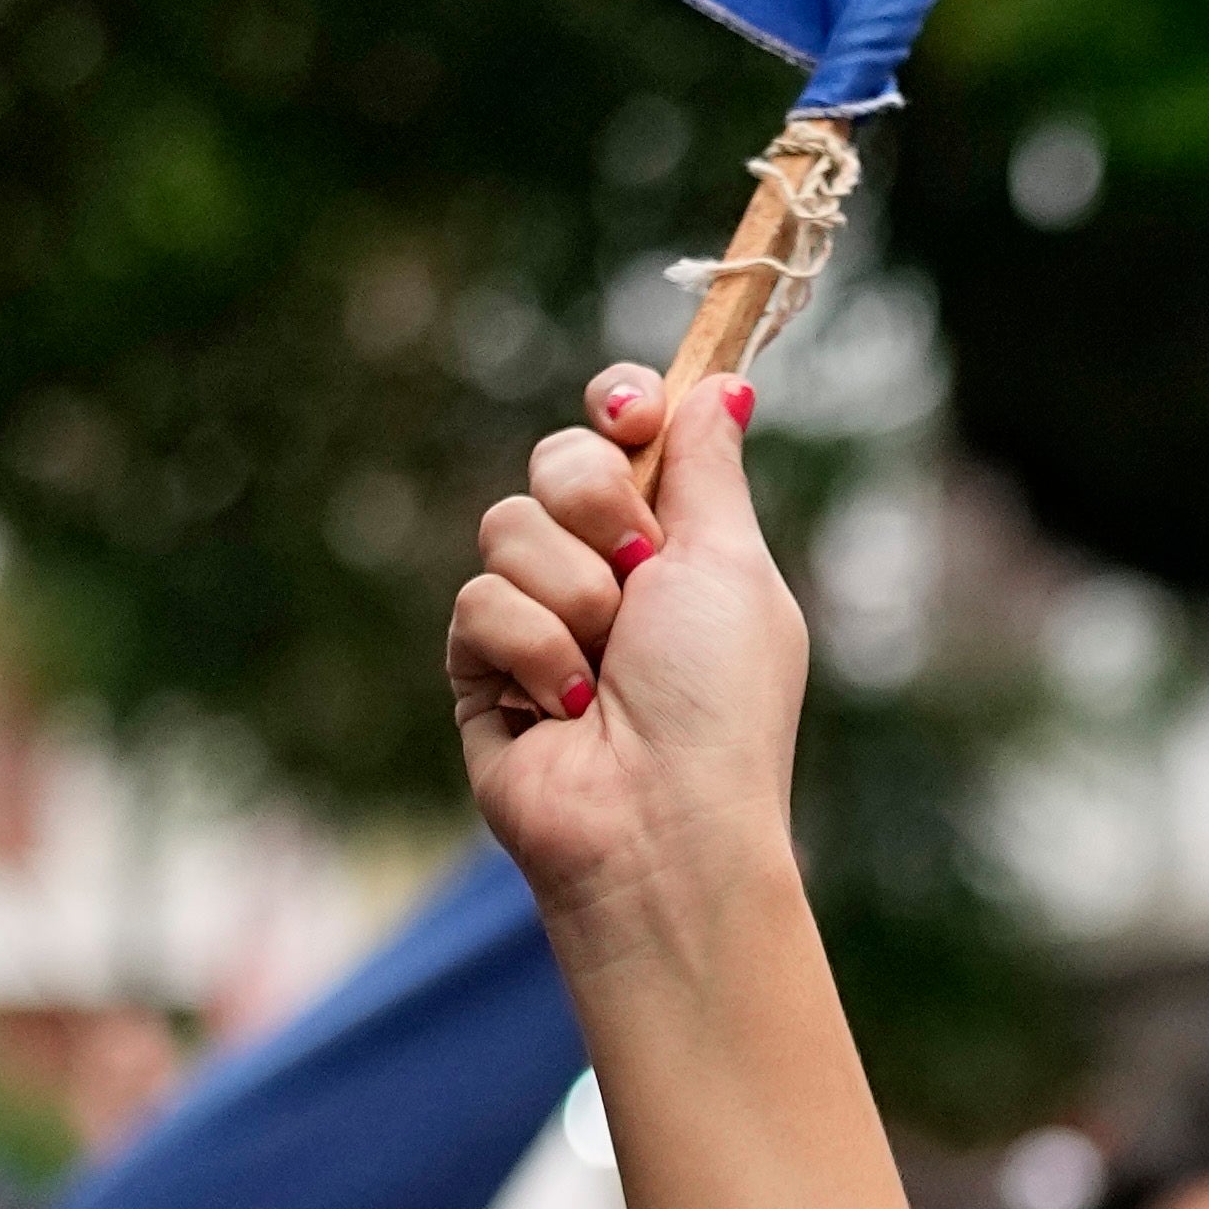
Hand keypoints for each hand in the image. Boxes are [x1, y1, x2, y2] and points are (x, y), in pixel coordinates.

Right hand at [446, 359, 809, 964]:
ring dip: (569, 592)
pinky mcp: (482, 667)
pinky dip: (531, 650)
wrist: (660, 822)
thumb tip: (726, 385)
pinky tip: (566, 709)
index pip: (626, 432)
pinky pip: (477, 601)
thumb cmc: (717, 705)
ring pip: (507, 525)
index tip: (629, 416)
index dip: (619, 407)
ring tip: (606, 667)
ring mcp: (541, 618)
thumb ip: (710, 469)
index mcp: (679, 542)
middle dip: (594, 502)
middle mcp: (608, 572)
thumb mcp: (732, 566)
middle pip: (558, 459)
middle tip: (636, 567)